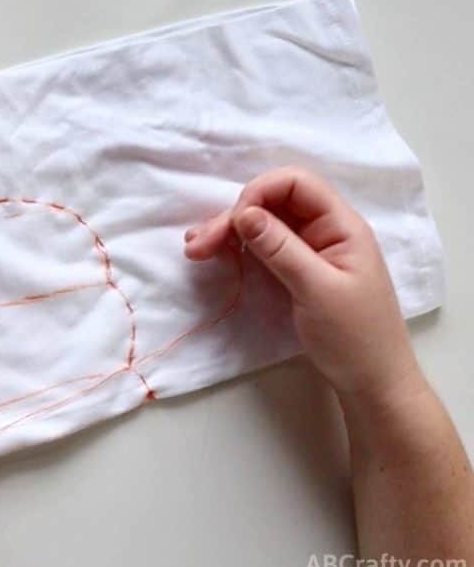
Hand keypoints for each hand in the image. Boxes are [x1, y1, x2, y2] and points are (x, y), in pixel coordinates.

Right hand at [183, 167, 422, 408]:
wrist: (372, 383)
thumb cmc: (354, 337)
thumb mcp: (316, 289)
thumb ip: (280, 248)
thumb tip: (244, 212)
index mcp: (341, 226)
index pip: (297, 184)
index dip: (260, 192)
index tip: (236, 223)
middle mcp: (325, 231)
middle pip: (274, 202)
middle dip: (234, 216)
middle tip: (199, 244)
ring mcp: (310, 251)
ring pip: (264, 224)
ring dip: (228, 232)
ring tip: (195, 249)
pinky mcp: (296, 271)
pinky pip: (263, 247)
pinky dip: (236, 248)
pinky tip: (213, 254)